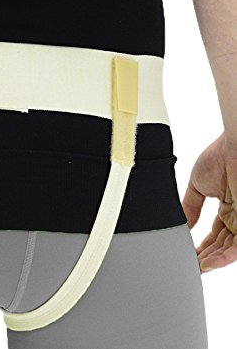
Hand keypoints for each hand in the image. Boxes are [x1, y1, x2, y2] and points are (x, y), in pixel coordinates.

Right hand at [182, 131, 236, 272]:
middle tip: (189, 265)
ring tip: (195, 268)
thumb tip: (182, 224)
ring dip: (212, 261)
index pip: (214, 234)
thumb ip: (190, 206)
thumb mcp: (196, 185)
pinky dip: (222, 257)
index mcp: (227, 206)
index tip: (187, 253)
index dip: (200, 245)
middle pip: (221, 245)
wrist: (235, 145)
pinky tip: (207, 263)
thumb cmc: (221, 156)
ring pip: (229, 250)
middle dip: (205, 257)